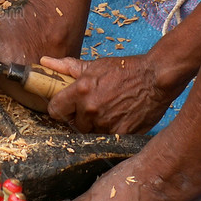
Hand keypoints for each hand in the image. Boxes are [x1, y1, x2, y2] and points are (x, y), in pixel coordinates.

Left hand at [42, 54, 174, 133]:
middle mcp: (90, 109)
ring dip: (96, 126)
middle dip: (80, 118)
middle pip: (74, 124)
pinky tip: (119, 120)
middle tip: (94, 108)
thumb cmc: (125, 69)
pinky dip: (111, 132)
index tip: (67, 108)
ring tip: (108, 113)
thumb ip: (67, 67)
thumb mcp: (94, 65)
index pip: (55, 110)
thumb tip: (45, 61)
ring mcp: (106, 123)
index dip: (60, 109)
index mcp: (80, 91)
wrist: (155, 77)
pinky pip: (107, 139)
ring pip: (90, 133)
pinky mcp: (121, 133)